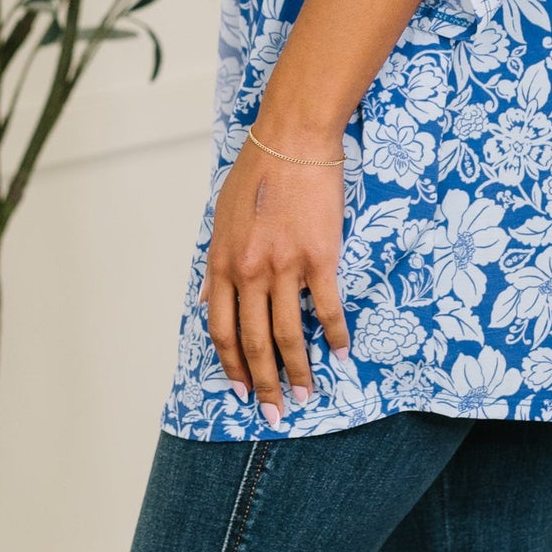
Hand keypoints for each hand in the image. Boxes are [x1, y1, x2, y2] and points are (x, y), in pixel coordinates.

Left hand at [205, 130, 349, 424]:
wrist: (292, 139)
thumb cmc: (257, 172)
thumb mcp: (222, 217)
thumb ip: (218, 260)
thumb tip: (210, 295)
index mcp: (222, 263)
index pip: (222, 329)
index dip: (230, 365)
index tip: (239, 391)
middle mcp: (249, 272)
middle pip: (254, 342)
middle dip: (263, 384)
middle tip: (275, 412)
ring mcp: (284, 267)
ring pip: (289, 335)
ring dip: (299, 371)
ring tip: (308, 394)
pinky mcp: (320, 258)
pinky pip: (327, 309)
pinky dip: (335, 336)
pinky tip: (341, 354)